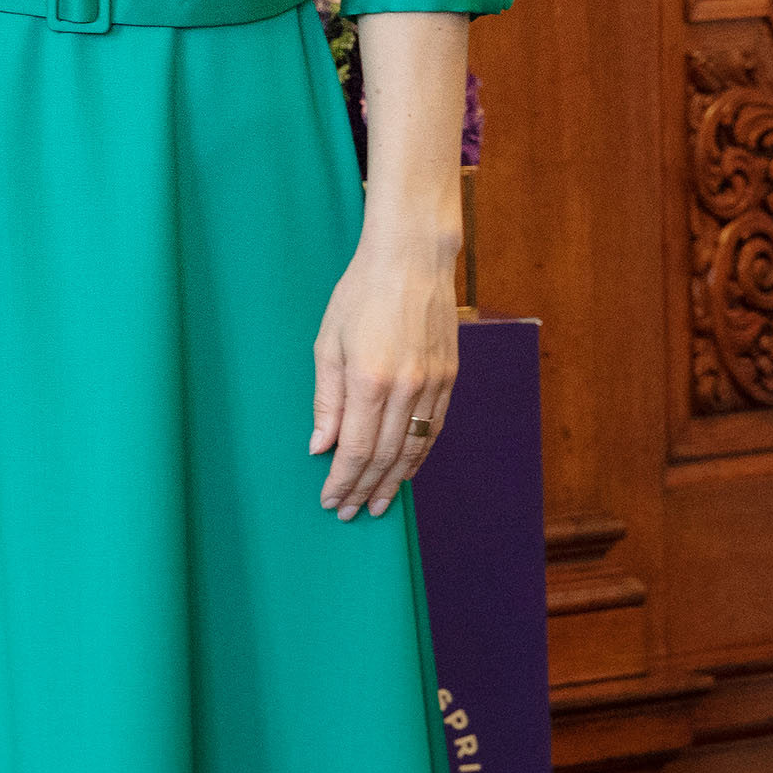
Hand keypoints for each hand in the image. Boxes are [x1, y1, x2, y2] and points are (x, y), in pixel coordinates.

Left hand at [313, 232, 459, 519]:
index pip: (357, 449)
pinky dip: (418, 455)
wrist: (412, 260)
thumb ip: (327, 399)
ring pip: (415, 448)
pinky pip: (433, 429)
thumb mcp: (328, 343)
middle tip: (351, 512)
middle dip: (366, 489)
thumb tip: (322, 446)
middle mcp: (407, 389)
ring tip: (378, 503)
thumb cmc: (360, 294)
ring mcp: (434, 385)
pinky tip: (406, 470)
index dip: (343, 480)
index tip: (331, 501)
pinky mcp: (450, 378)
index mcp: (370, 380)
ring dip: (395, 481)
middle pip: (387, 456)